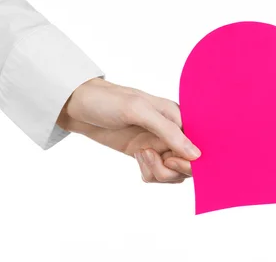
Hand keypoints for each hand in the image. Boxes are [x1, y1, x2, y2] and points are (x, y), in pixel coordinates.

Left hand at [56, 78, 200, 182]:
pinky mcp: (144, 154)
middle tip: (147, 155)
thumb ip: (168, 132)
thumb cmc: (107, 100)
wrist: (77, 106)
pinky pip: (156, 174)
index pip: (198, 145)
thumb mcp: (138, 111)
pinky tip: (136, 157)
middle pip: (187, 165)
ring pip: (172, 174)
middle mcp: (171, 132)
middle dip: (170, 168)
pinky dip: (148, 172)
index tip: (169, 160)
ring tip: (140, 155)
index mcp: (177, 116)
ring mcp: (157, 144)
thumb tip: (196, 155)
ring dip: (157, 171)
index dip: (189, 160)